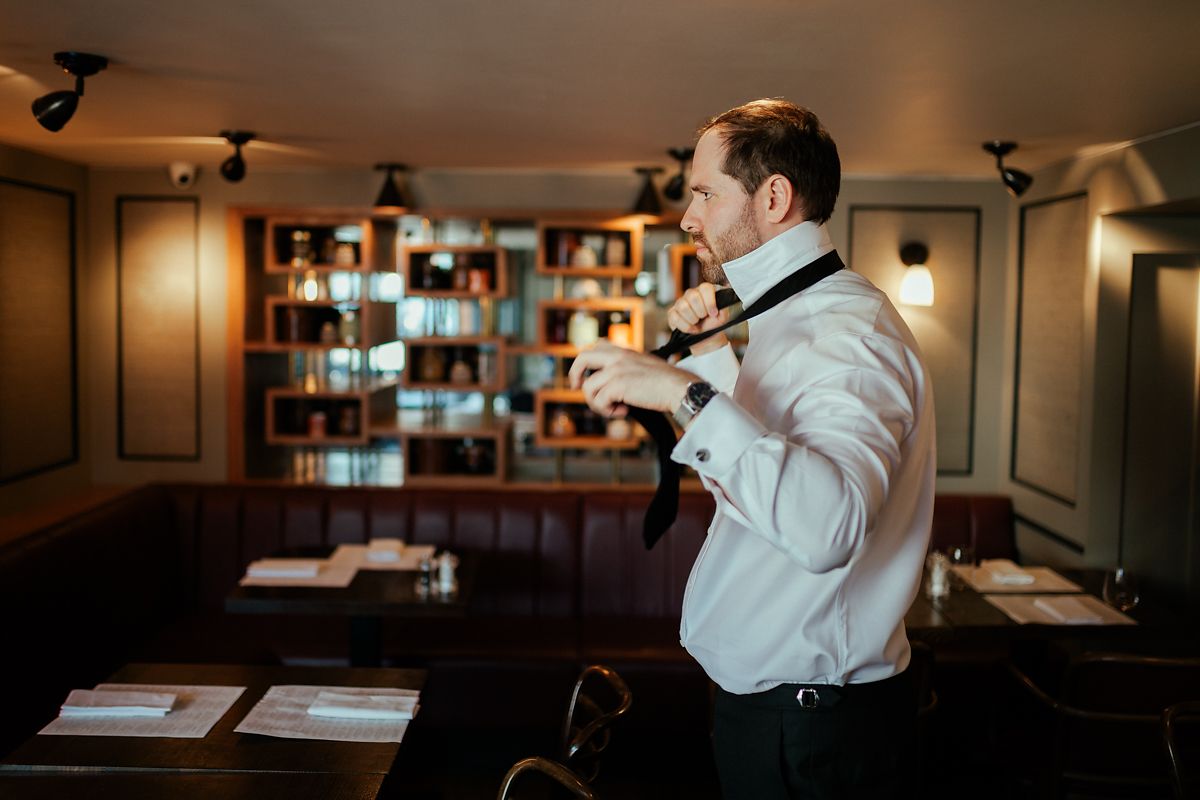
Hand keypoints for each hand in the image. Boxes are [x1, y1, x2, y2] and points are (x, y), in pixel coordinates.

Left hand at [568, 341, 693, 416]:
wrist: (679, 388)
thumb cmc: (666, 384)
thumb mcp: (644, 367)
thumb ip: (627, 369)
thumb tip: (611, 388)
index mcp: (625, 351)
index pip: (598, 345)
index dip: (587, 361)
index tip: (585, 375)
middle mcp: (618, 356)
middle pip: (583, 357)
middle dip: (575, 374)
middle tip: (576, 388)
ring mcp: (616, 369)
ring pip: (588, 387)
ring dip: (597, 403)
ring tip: (614, 409)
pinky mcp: (617, 384)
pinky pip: (599, 401)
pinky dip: (609, 411)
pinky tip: (624, 411)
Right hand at [667, 283, 729, 355]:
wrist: (706, 337)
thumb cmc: (713, 324)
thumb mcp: (723, 316)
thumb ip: (723, 308)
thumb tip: (719, 304)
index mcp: (705, 291)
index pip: (705, 288)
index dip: (709, 302)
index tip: (713, 313)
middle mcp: (692, 294)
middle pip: (693, 297)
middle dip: (700, 312)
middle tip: (703, 318)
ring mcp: (680, 302)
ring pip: (683, 307)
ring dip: (692, 320)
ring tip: (697, 323)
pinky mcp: (672, 313)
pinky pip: (675, 317)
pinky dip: (685, 327)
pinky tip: (691, 328)